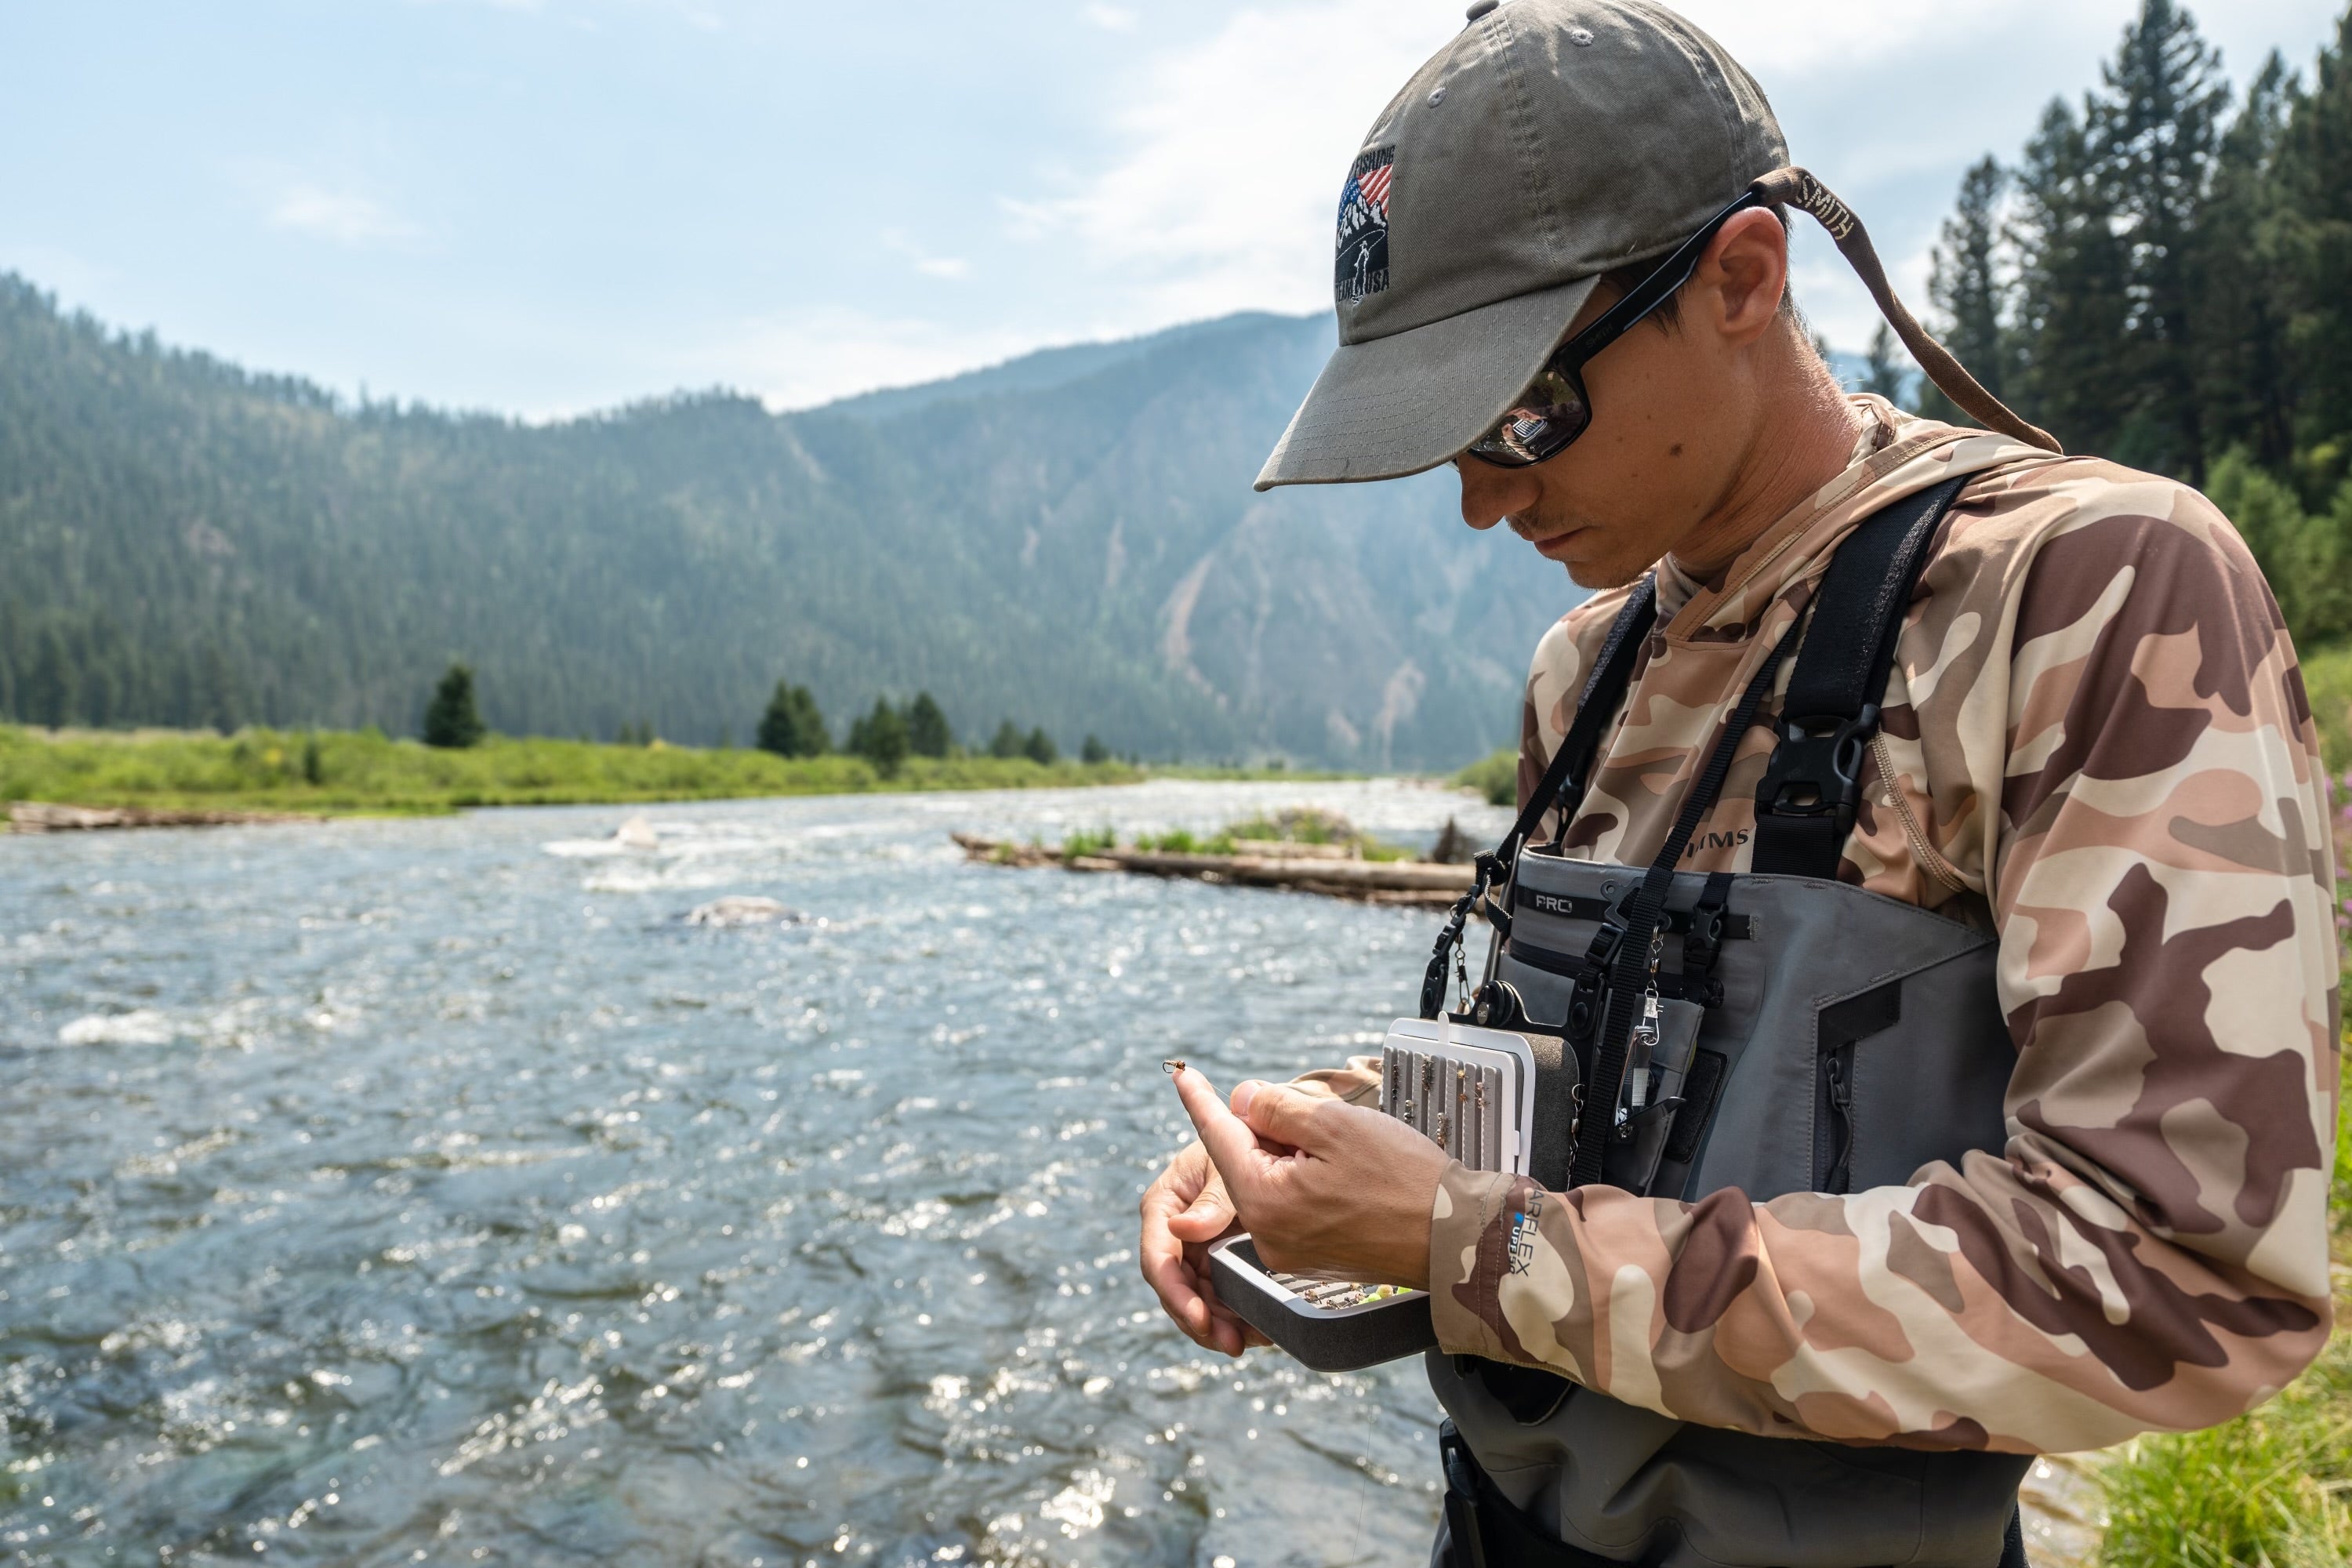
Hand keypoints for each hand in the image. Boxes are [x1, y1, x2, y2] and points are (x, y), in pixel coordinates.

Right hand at [1139, 1137, 1271, 1356]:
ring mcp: (1194, 1250)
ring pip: (1195, 1300)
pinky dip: (1234, 1317)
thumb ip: (1212, 1199)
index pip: (1157, 1258)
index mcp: (1164, 1206)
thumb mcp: (1228, 1165)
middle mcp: (1173, 1233)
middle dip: (1198, 1320)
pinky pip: (1219, 1297)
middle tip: (1231, 1343)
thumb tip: (1182, 1230)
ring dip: (1217, 1327)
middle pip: (1174, 1289)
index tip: (1199, 1319)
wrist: (1268, 1141)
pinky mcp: (1217, 1261)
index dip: (1175, 1293)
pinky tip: (1258, 1331)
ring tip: (1247, 1342)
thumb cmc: (1243, 1142)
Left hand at [1171, 1067, 1449, 1289]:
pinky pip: (1292, 1206)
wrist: (1455, 1238)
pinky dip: (1306, 1179)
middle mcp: (1267, 1235)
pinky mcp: (1313, 1257)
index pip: (1218, 1137)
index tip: (1183, 1075)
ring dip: (1293, 1154)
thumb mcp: (1335, 1126)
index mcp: (1263, 1201)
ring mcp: (1289, 1252)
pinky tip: (1346, 1171)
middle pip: (1246, 1161)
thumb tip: (1241, 1101)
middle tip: (1312, 1114)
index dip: (1202, 1100)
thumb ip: (1277, 1109)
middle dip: (1268, 1130)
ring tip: (1344, 1149)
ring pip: (1271, 1182)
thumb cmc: (1403, 1179)